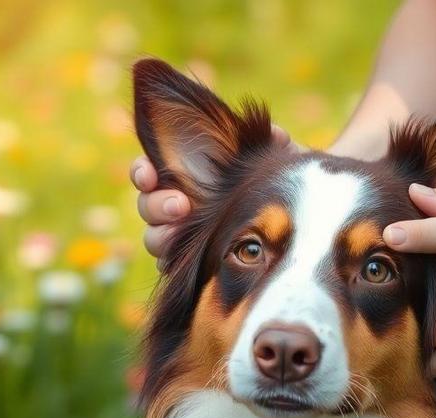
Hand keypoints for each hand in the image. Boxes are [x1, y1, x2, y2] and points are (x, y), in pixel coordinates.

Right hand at [132, 124, 294, 260]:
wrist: (292, 215)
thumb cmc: (274, 179)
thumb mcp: (275, 157)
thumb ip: (271, 143)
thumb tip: (274, 135)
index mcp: (182, 173)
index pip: (148, 170)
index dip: (142, 172)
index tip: (150, 175)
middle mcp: (174, 202)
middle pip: (146, 205)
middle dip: (156, 206)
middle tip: (180, 205)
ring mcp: (179, 233)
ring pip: (153, 237)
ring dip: (161, 236)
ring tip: (181, 234)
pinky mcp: (188, 259)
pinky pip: (167, 264)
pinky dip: (171, 262)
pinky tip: (182, 261)